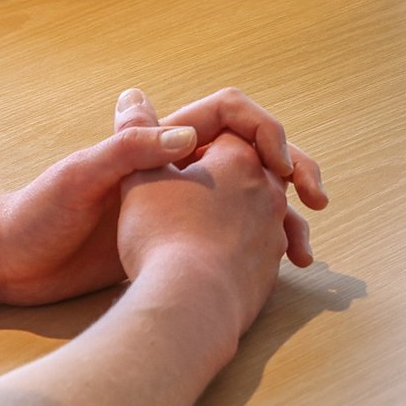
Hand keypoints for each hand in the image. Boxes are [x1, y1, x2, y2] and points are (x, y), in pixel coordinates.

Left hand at [0, 85, 330, 304]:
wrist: (13, 263)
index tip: (281, 165)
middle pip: (256, 156)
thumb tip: (191, 136)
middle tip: (317, 199)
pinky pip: (237, 241)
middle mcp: (176, 169)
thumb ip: (132, 151)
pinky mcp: (174, 246)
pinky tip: (275, 276)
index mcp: (158, 142)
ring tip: (302, 251)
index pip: (232, 115)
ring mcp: (180, 208)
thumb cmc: (39, 214)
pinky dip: (263, 252)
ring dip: (286, 218)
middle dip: (295, 172)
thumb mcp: (83, 175)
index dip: (267, 132)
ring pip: (254, 202)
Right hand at [113, 119, 301, 356]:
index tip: (188, 151)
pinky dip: (246, 247)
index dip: (203, 134)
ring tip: (224, 223)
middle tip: (235, 174)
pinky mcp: (268, 272)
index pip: (231, 128)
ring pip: (269, 210)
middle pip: (262, 166)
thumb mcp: (138, 178)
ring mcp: (272, 234)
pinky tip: (222, 261)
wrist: (189, 306)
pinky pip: (262, 249)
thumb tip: (133, 99)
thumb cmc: (162, 236)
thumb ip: (137, 136)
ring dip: (252, 211)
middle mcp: (267, 193)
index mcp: (239, 158)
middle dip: (248, 165)